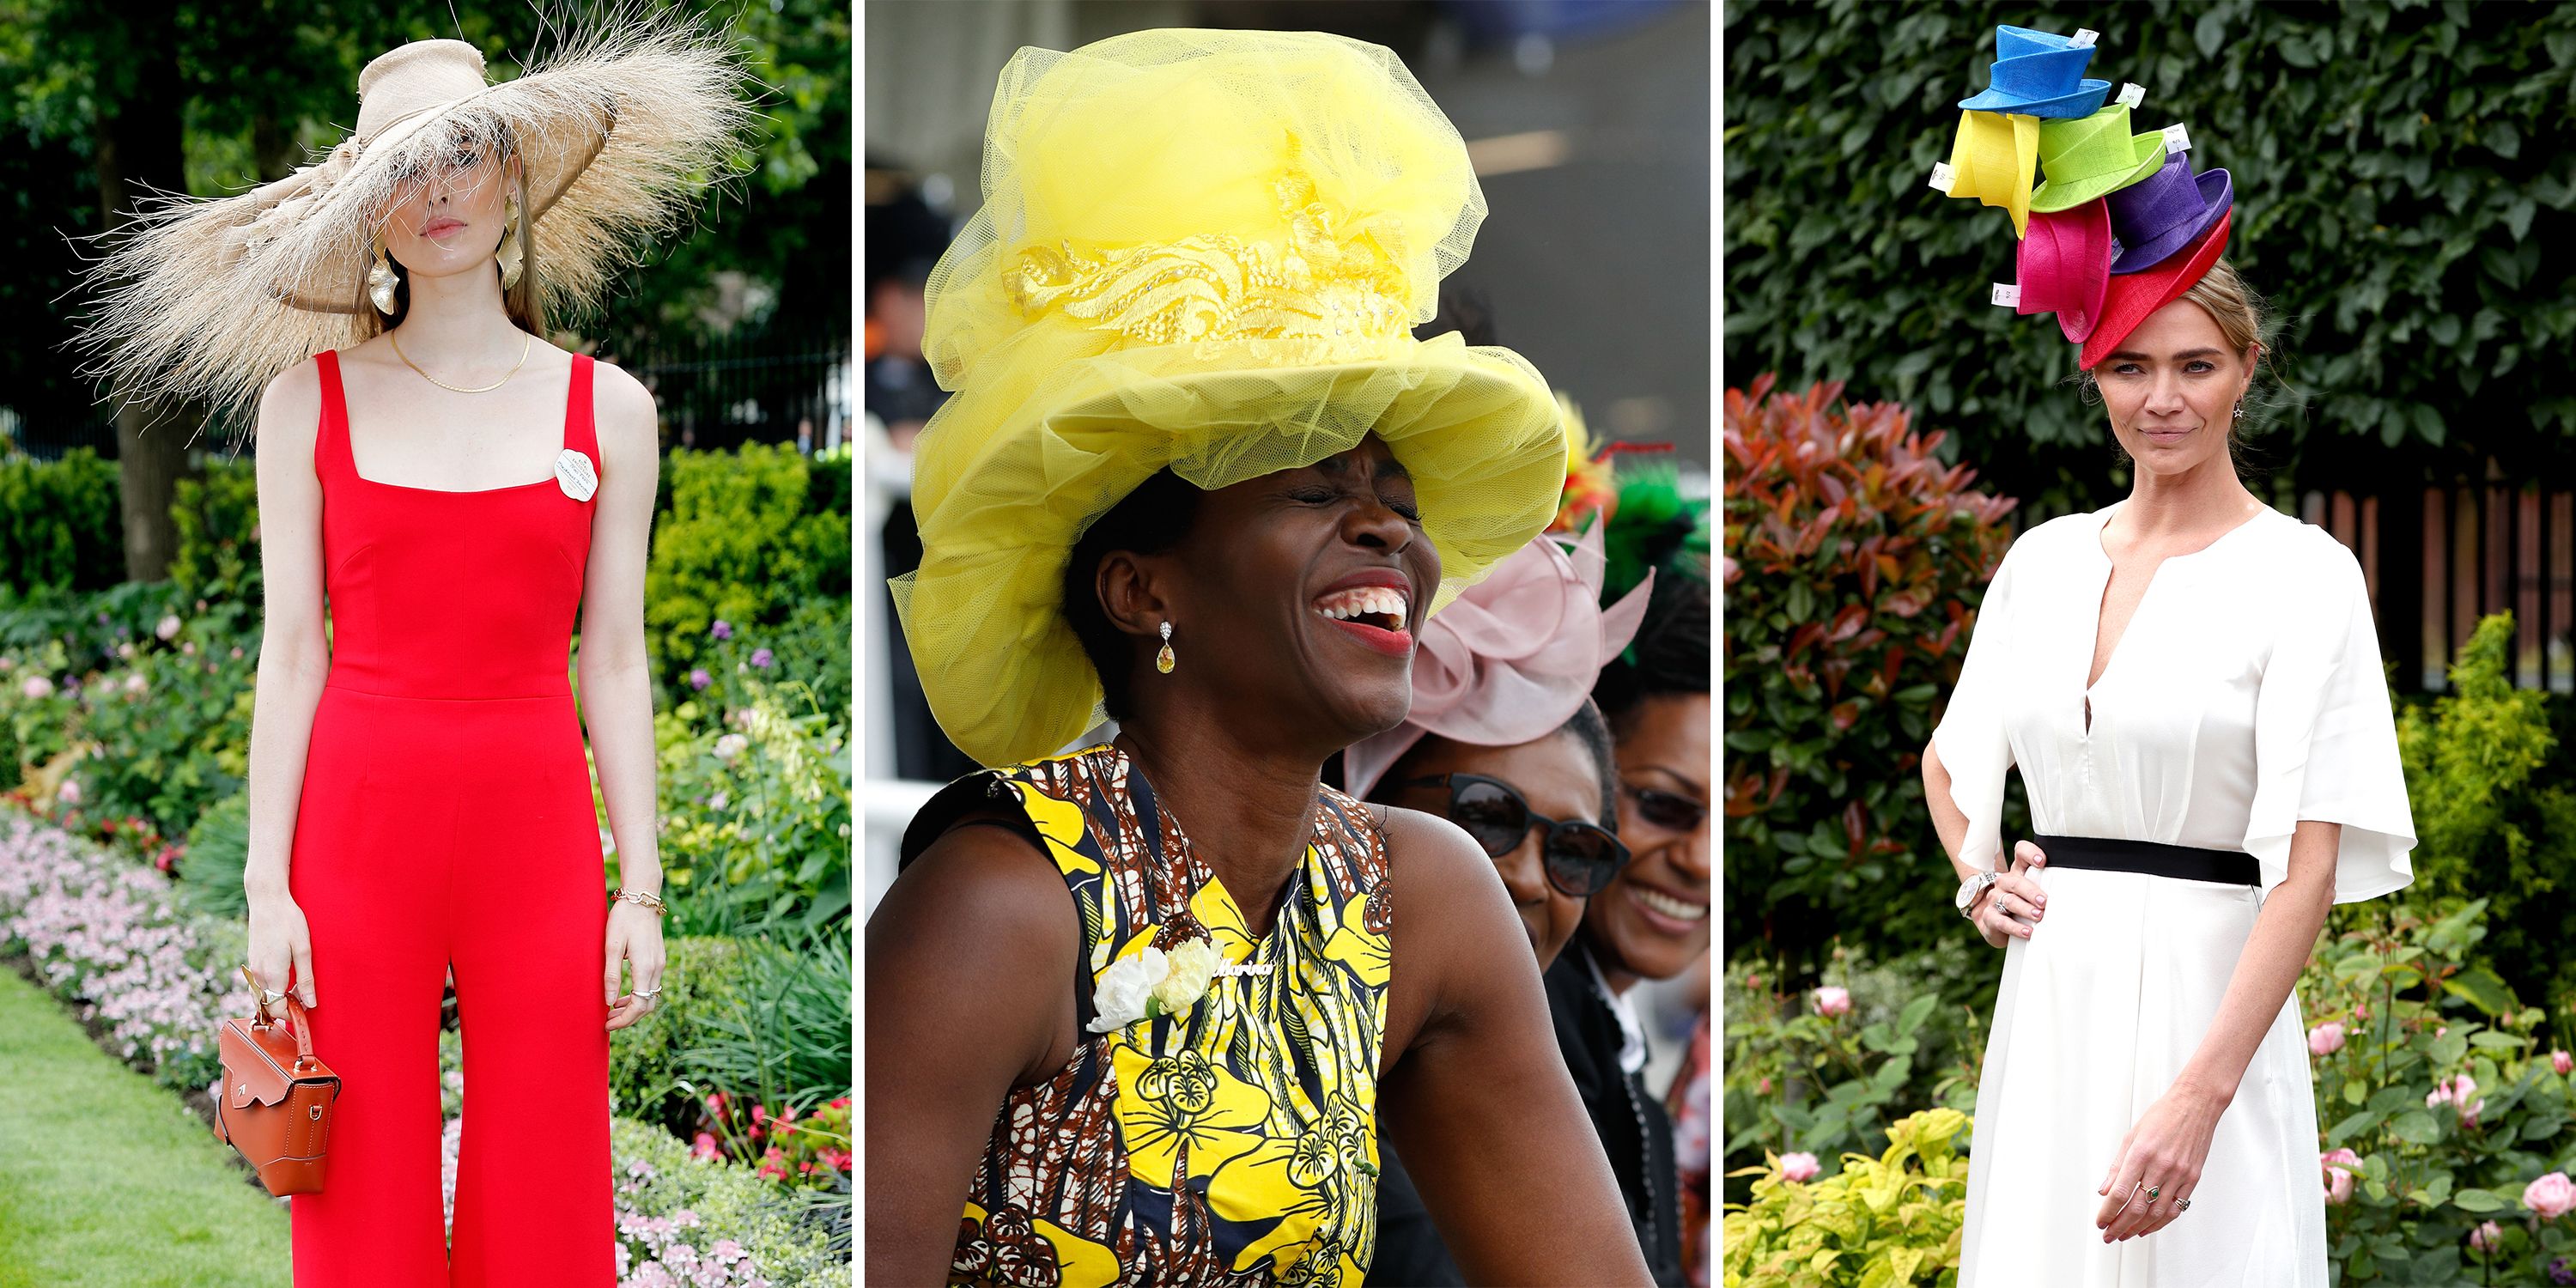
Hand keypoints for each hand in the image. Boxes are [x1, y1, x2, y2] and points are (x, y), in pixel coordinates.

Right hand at [246, 892, 316, 1016]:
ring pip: (260, 996)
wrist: (267, 901)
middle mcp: (258, 974)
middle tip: (304, 1000)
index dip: (291, 1015)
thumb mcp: (304, 950)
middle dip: (284, 1008)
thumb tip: (310, 1003)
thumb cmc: (288, 921)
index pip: (277, 1009)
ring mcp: (252, 968)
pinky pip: (258, 985)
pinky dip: (270, 989)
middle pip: (267, 1005)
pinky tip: (285, 979)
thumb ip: (305, 979)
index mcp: (272, 974)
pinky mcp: (251, 961)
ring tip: (296, 990)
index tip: (306, 1011)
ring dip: (276, 999)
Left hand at [604, 900, 665, 1031]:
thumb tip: (609, 1000)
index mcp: (646, 967)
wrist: (643, 898)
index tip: (607, 1024)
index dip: (624, 1020)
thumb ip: (611, 975)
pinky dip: (638, 995)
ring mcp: (660, 963)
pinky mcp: (658, 958)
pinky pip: (651, 985)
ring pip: (651, 996)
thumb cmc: (623, 919)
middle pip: (648, 1005)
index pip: (639, 1005)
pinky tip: (622, 994)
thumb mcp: (611, 946)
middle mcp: (657, 968)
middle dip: (629, 1018)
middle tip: (608, 1021)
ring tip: (612, 1010)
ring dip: (633, 1007)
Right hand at [1971, 840, 2050, 948]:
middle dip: (2031, 892)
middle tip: (2044, 901)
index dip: (2030, 854)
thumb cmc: (2022, 904)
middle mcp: (2004, 882)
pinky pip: (2001, 921)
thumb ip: (2049, 888)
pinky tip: (2027, 931)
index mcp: (2018, 871)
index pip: (2021, 853)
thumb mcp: (2035, 892)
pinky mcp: (1989, 916)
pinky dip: (2015, 927)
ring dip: (2025, 909)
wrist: (1995, 920)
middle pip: (2015, 882)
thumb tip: (2075, 897)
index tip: (2042, 862)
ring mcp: (1994, 898)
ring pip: (2009, 901)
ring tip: (2039, 916)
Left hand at [2095, 1081, 2225, 1241]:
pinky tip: (2148, 1228)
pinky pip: (2176, 1208)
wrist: (2196, 1105)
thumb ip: (2117, 1165)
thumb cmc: (2163, 1116)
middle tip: (2108, 1235)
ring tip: (2125, 1235)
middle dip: (2120, 1225)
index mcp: (2141, 1153)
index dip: (2108, 1211)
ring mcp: (2179, 1174)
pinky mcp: (2193, 1179)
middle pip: (2137, 1207)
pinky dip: (2161, 1222)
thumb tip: (2104, 1189)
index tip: (2100, 1221)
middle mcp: (2161, 1166)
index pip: (2121, 1192)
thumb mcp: (2132, 1135)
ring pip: (2157, 1212)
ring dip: (2139, 1228)